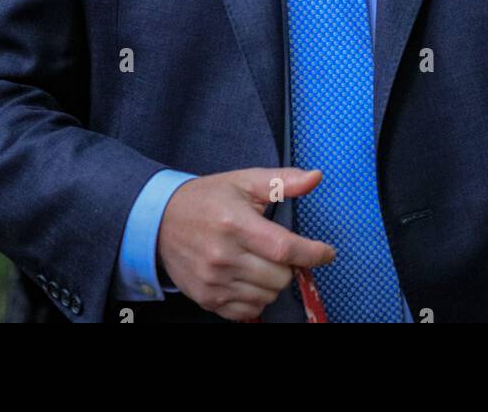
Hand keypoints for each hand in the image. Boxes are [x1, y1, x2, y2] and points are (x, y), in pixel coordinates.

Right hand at [156, 167, 334, 320]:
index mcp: (236, 224)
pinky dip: (256, 297)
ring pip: (267, 296)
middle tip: (279, 250)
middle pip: (280, 276)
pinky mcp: (207, 298)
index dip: (313, 253)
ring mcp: (214, 281)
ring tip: (260, 261)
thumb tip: (316, 178)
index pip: (285, 248)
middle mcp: (224, 257)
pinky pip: (248, 311)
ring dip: (273, 282)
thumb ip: (283, 181)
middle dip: (289, 265)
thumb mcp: (244, 181)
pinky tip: (248, 277)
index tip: (327, 252)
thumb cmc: (208, 198)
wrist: (160, 222)